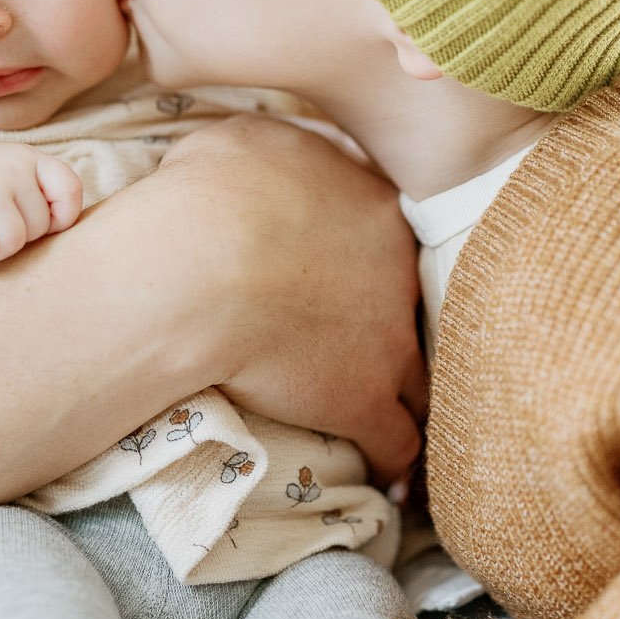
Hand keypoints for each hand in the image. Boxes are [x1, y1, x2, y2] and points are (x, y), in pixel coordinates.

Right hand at [0, 145, 83, 265]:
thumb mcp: (6, 178)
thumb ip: (37, 196)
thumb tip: (70, 238)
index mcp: (28, 157)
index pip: (70, 191)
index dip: (59, 217)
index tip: (35, 221)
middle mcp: (12, 166)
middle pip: (37, 229)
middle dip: (11, 237)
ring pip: (11, 245)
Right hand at [159, 116, 427, 485]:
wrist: (198, 265)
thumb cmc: (206, 192)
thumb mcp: (240, 140)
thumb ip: (269, 148)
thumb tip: (258, 159)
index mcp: (369, 202)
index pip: (386, 232)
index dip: (367, 257)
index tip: (345, 273)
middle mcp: (394, 267)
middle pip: (412, 299)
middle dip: (394, 320)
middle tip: (367, 340)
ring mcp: (387, 336)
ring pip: (421, 373)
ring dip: (412, 394)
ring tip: (406, 416)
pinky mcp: (364, 398)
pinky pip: (398, 439)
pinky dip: (395, 459)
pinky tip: (393, 478)